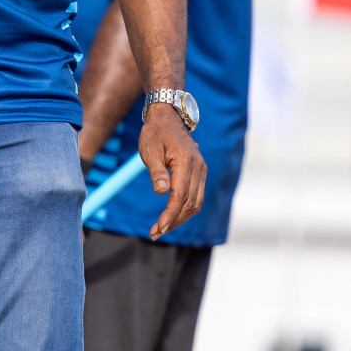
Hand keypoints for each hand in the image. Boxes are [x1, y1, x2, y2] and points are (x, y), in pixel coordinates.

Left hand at [137, 105, 205, 239]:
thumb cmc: (155, 133)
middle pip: (190, 203)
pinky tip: (172, 217)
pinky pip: (196, 196)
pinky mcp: (199, 173)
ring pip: (195, 203)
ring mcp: (201, 170)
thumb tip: (161, 192)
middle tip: (155, 234)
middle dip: (173, 221)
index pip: (180, 195)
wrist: (168, 117)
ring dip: (179, 218)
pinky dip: (185, 209)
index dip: (170, 214)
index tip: (159, 228)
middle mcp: (198, 168)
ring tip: (161, 229)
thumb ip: (156, 171)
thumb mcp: (150, 150)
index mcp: (186, 161)